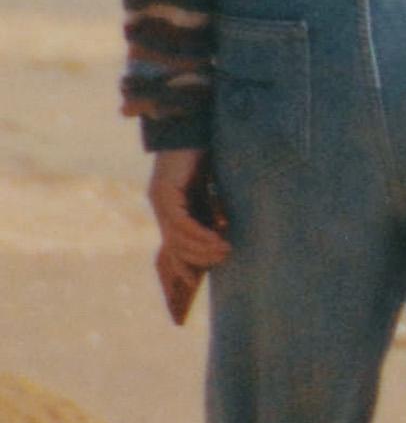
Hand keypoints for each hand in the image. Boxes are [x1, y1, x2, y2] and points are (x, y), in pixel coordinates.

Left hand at [149, 148, 225, 321]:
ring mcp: (161, 201)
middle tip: (222, 264)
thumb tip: (227, 237)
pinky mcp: (165, 193)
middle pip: (173, 250)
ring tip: (226, 252)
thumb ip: (215, 213)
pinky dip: (201, 235)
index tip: (188, 295)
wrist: (194, 127)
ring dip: (203, 250)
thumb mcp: (214, 192)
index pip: (172, 250)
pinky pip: (182, 224)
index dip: (179, 273)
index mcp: (173, 210)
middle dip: (192, 266)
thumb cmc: (208, 157)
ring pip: (178, 239)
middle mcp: (162, 208)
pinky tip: (219, 239)